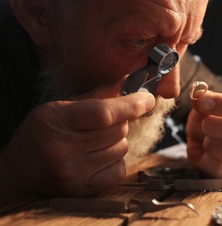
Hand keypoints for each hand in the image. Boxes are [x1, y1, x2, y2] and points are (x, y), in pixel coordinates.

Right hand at [0, 81, 154, 198]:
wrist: (22, 171)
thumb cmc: (43, 133)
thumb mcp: (60, 107)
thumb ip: (96, 96)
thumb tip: (129, 83)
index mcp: (55, 121)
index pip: (103, 113)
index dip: (131, 104)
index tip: (148, 98)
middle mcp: (63, 149)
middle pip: (118, 129)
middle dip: (120, 121)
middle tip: (103, 123)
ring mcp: (75, 172)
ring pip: (122, 147)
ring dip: (117, 140)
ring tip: (94, 141)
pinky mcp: (85, 189)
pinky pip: (121, 167)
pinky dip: (116, 159)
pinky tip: (98, 157)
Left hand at [186, 91, 221, 177]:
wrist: (206, 142)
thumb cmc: (212, 122)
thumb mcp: (206, 107)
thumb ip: (203, 100)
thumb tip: (198, 96)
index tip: (204, 103)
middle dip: (214, 127)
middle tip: (204, 124)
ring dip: (209, 143)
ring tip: (207, 138)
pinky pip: (220, 168)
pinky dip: (207, 159)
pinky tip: (208, 152)